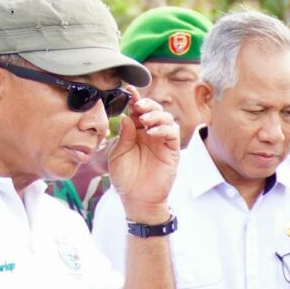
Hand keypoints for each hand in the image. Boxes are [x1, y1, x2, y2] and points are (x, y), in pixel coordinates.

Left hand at [104, 93, 182, 219]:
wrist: (136, 198)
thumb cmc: (125, 178)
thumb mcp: (117, 154)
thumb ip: (123, 136)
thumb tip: (127, 117)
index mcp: (134, 132)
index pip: (136, 111)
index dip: (134, 99)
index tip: (129, 89)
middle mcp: (149, 133)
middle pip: (154, 110)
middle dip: (147, 104)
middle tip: (139, 105)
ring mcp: (161, 142)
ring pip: (166, 118)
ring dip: (156, 115)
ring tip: (145, 120)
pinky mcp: (171, 151)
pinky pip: (172, 133)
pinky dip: (164, 129)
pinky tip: (152, 133)